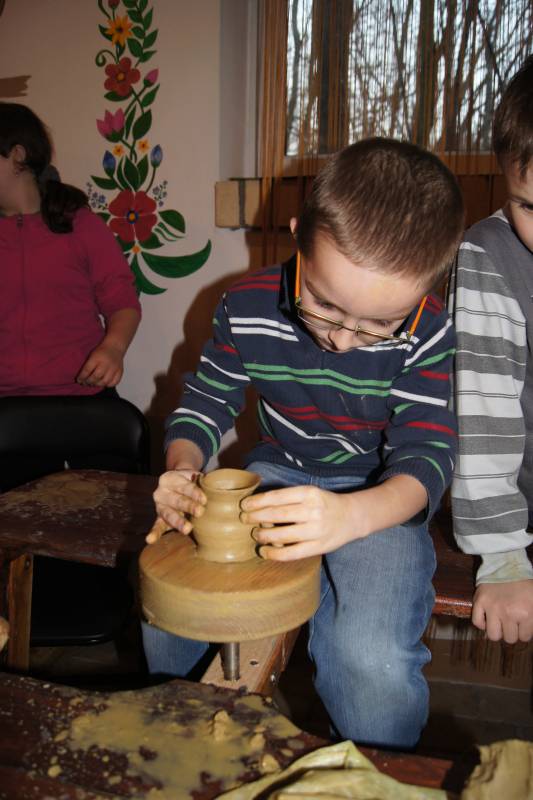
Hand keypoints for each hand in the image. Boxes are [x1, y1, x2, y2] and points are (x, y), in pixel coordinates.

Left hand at [77, 343, 123, 386]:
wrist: (115, 347)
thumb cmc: (101, 351)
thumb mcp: (92, 355)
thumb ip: (87, 365)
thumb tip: (82, 378)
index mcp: (97, 357)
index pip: (87, 370)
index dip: (82, 377)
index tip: (79, 380)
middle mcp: (106, 363)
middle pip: (96, 377)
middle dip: (89, 382)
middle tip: (86, 383)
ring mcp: (114, 368)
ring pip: (104, 381)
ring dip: (97, 384)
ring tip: (94, 383)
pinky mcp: (120, 371)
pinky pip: (114, 382)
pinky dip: (108, 385)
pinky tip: (104, 383)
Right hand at [148, 468, 205, 541]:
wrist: (178, 484)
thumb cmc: (191, 481)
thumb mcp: (195, 476)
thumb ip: (204, 480)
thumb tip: (218, 486)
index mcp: (170, 478)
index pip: (184, 485)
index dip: (195, 492)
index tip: (204, 500)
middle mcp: (161, 491)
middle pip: (177, 500)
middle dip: (189, 506)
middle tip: (200, 512)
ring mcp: (159, 506)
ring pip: (169, 514)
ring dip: (178, 522)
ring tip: (187, 529)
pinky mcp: (159, 518)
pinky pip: (157, 526)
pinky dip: (155, 533)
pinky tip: (150, 539)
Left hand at [240, 485, 362, 559]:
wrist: (352, 517)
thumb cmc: (324, 504)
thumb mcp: (310, 493)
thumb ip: (288, 497)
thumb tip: (257, 504)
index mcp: (309, 493)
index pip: (277, 497)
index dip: (257, 502)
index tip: (245, 505)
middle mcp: (313, 510)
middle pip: (277, 515)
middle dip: (256, 518)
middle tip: (244, 519)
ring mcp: (316, 530)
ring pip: (282, 535)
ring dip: (264, 536)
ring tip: (255, 535)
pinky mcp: (318, 547)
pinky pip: (292, 553)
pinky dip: (275, 554)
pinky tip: (265, 552)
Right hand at [472, 580, 532, 642]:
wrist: (506, 565)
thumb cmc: (524, 584)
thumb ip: (532, 619)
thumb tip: (526, 631)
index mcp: (526, 613)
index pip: (524, 637)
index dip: (523, 630)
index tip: (522, 622)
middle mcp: (509, 613)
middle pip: (509, 638)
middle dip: (511, 631)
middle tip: (511, 621)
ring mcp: (492, 608)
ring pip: (493, 635)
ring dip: (497, 630)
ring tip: (499, 622)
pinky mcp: (479, 601)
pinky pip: (477, 622)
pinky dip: (482, 623)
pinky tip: (487, 618)